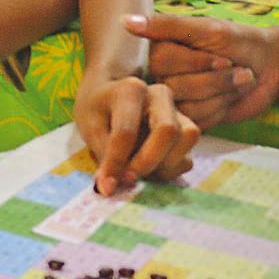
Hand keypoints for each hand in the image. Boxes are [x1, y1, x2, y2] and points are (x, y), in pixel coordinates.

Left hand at [74, 73, 201, 194]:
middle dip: (147, 162)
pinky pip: (188, 157)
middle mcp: (160, 96)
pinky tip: (150, 169)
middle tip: (128, 178)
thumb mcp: (91, 129)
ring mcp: (177, 111)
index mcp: (131, 90)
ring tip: (140, 171)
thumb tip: (110, 188)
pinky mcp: (186, 130)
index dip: (116, 162)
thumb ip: (104, 156)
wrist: (110, 97)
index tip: (105, 183)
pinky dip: (170, 171)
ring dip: (164, 165)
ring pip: (187, 138)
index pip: (126, 132)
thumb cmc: (99, 111)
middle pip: (168, 130)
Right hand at [129, 12, 278, 128]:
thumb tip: (124, 20)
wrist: (271, 66)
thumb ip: (165, 26)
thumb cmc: (238, 40)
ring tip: (237, 80)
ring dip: (221, 93)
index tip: (222, 54)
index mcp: (159, 51)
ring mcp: (176, 101)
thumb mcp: (204, 29)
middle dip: (213, 79)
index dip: (197, 61)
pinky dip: (222, 108)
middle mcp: (161, 77)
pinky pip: (197, 122)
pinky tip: (231, 97)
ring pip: (187, 107)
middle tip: (234, 67)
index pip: (162, 61)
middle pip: (175, 87)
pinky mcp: (191, 120)